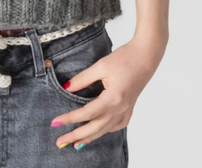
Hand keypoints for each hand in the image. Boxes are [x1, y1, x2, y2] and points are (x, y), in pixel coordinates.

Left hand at [50, 32, 167, 149]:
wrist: (146, 56)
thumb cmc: (125, 58)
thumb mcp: (101, 66)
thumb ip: (83, 79)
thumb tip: (66, 87)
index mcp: (113, 98)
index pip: (86, 113)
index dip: (69, 119)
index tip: (55, 123)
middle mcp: (120, 109)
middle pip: (95, 128)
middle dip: (76, 136)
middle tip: (60, 142)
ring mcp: (126, 110)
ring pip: (105, 130)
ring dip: (89, 137)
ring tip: (75, 144)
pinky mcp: (129, 108)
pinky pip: (116, 126)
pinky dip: (105, 131)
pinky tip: (99, 132)